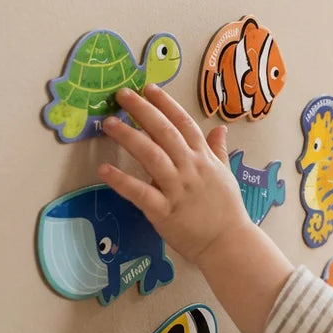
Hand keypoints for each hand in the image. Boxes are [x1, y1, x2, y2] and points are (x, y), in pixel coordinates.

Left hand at [98, 84, 251, 265]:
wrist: (228, 243)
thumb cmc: (226, 209)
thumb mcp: (225, 174)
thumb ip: (218, 150)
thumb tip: (220, 127)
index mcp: (203, 158)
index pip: (184, 123)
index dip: (166, 104)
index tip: (149, 88)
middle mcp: (190, 168)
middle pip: (165, 132)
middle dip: (143, 111)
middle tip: (123, 94)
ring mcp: (177, 189)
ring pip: (151, 156)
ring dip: (129, 137)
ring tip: (109, 124)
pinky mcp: (164, 211)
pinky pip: (140, 193)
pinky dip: (121, 181)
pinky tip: (103, 170)